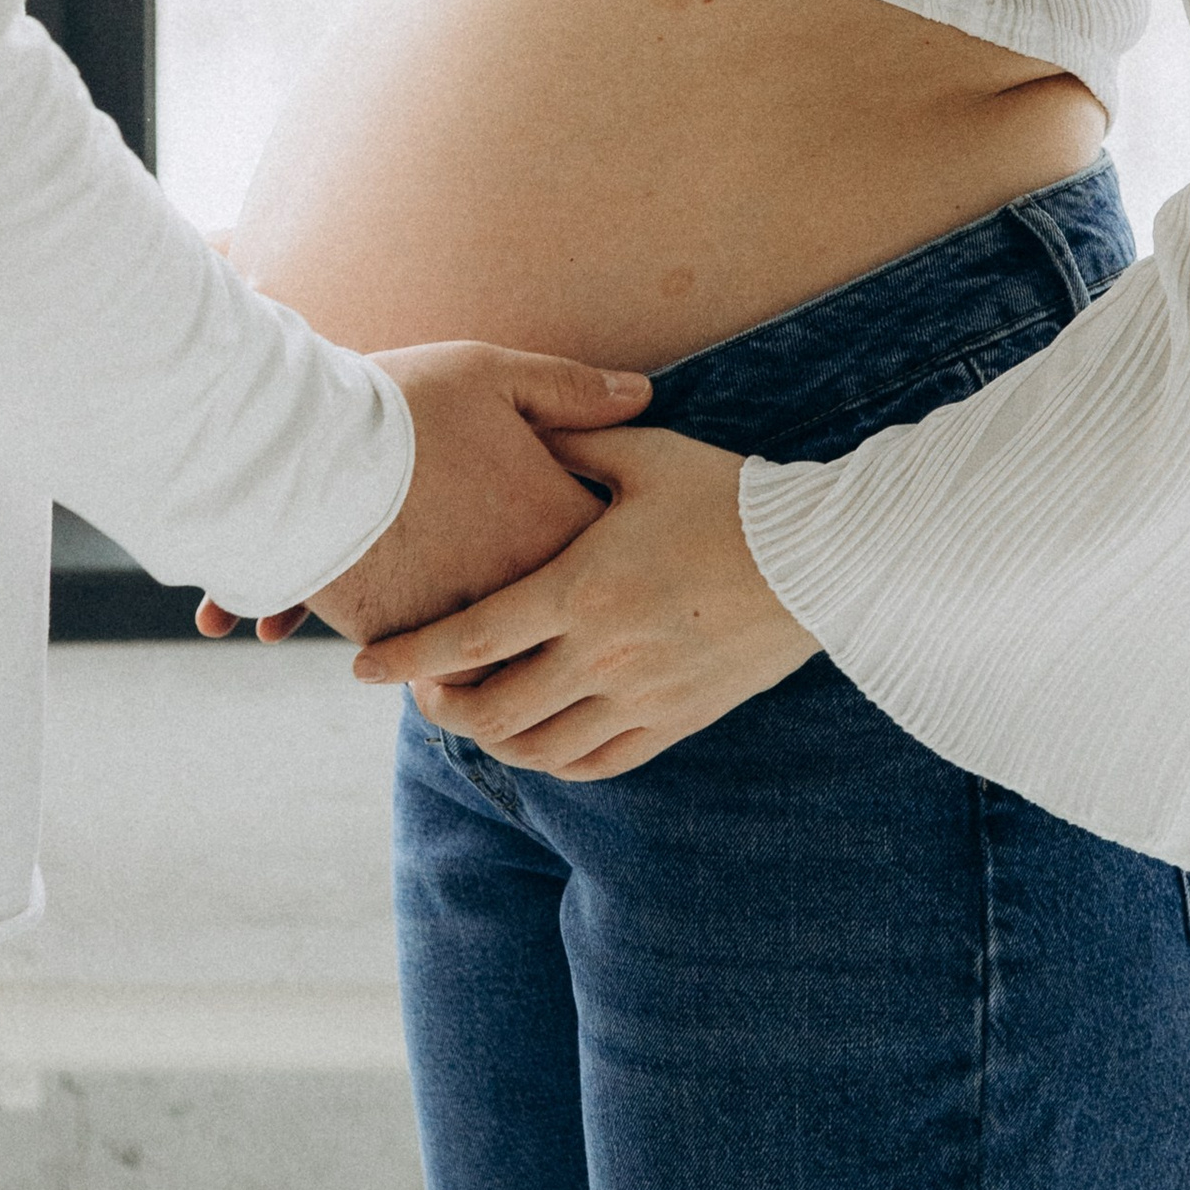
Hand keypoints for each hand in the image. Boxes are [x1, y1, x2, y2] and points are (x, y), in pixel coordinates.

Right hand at [193, 342, 653, 645]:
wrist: (294, 454)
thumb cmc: (396, 406)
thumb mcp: (489, 374)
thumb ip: (571, 389)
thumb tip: (642, 392)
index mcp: (550, 520)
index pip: (618, 557)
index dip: (616, 553)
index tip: (610, 550)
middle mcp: (518, 583)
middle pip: (569, 628)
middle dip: (568, 624)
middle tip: (569, 618)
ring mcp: (462, 620)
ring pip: (506, 664)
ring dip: (503, 658)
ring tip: (498, 649)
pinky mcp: (403, 642)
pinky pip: (438, 672)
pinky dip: (438, 667)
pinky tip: (434, 655)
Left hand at [348, 422, 817, 777]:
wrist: (827, 558)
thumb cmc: (733, 495)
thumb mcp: (645, 458)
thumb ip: (572, 443)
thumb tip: (522, 425)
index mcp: (583, 587)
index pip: (471, 636)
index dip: (408, 655)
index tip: (362, 667)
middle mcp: (605, 654)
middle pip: (493, 709)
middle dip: (441, 708)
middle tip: (422, 691)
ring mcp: (643, 695)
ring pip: (542, 749)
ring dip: (494, 740)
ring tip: (474, 715)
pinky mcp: (679, 720)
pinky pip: (601, 763)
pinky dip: (557, 761)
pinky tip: (539, 739)